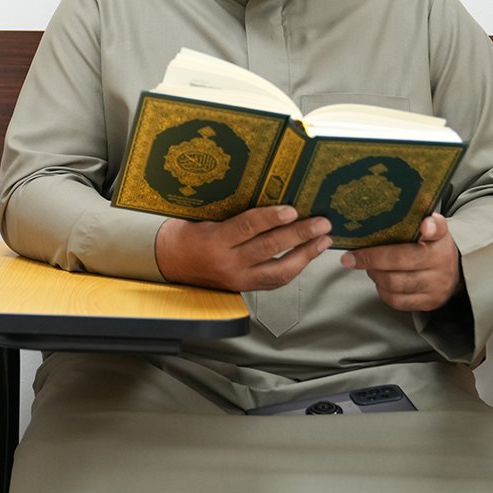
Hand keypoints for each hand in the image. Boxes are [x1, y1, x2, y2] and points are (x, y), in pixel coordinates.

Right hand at [155, 206, 331, 291]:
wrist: (169, 262)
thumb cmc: (187, 234)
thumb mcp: (205, 219)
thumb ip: (235, 217)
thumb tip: (271, 204)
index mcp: (214, 241)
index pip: (248, 228)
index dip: (271, 218)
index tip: (293, 210)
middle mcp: (227, 263)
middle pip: (269, 248)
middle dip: (299, 235)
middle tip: (321, 224)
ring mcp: (237, 279)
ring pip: (279, 271)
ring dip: (305, 255)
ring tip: (323, 240)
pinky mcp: (244, 288)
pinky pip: (275, 281)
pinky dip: (294, 268)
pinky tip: (307, 256)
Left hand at [340, 213, 460, 311]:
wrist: (454, 272)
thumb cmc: (432, 247)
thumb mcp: (433, 230)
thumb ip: (429, 222)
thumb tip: (426, 222)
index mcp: (441, 243)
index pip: (436, 232)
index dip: (430, 228)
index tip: (424, 226)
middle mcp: (441, 266)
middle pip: (400, 260)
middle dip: (370, 259)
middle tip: (352, 257)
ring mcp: (436, 287)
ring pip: (394, 283)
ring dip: (374, 274)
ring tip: (368, 267)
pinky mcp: (428, 303)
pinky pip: (396, 301)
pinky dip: (381, 290)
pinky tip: (379, 280)